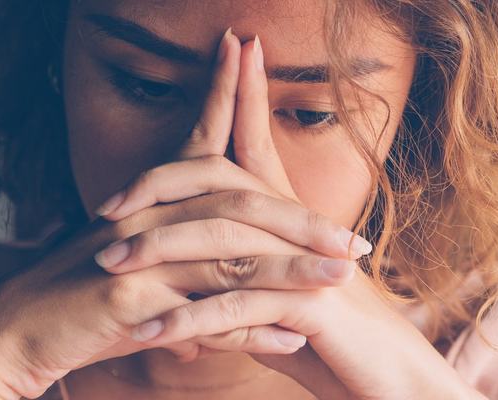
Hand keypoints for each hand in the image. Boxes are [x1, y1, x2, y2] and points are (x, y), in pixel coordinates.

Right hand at [0, 29, 369, 399]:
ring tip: (343, 279)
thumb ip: (192, 270)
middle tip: (357, 241)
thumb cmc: (75, 305)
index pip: (200, 143)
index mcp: (149, 205)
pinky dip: (250, 328)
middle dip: (303, 221)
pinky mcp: (128, 300)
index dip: (227, 97)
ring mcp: (138, 257)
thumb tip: (246, 288)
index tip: (250, 50)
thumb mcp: (136, 272)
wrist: (7, 336)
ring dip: (293, 269)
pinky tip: (289, 340)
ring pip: (231, 253)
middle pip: (238, 204)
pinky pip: (203, 313)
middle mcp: (147, 220)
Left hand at [100, 34, 484, 399]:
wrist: (393, 383)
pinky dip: (186, 321)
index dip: (240, 97)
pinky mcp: (311, 307)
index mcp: (294, 221)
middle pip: (226, 183)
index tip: (227, 52)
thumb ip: (241, 281)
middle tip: (104, 206)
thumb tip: (194, 278)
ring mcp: (307, 264)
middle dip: (163, 186)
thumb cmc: (337, 345)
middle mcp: (301, 231)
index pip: (258, 146)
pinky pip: (236, 307)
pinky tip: (147, 332)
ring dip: (158, 253)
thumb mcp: (281, 304)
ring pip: (222, 241)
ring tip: (106, 267)